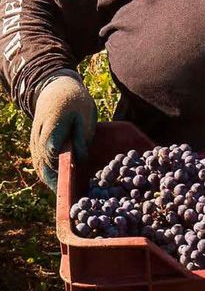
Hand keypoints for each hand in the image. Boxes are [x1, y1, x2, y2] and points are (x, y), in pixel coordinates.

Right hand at [30, 71, 97, 190]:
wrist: (54, 90)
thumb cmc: (75, 102)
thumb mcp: (84, 116)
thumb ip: (80, 137)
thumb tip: (78, 159)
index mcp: (52, 131)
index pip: (54, 158)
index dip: (64, 174)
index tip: (75, 187)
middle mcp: (39, 141)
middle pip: (45, 168)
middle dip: (58, 185)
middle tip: (74, 199)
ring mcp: (34, 144)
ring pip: (40, 169)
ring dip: (53, 183)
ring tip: (69, 196)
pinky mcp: (35, 146)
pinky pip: (40, 164)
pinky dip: (49, 175)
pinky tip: (62, 183)